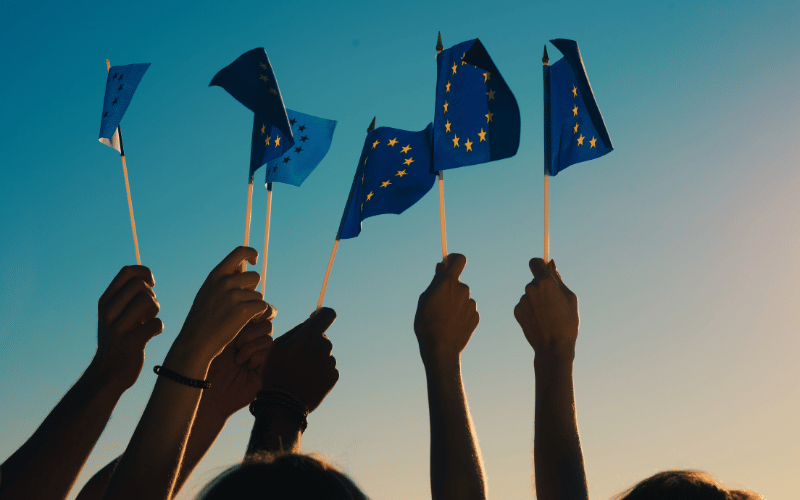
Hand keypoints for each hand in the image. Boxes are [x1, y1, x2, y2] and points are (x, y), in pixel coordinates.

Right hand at [91, 265, 162, 390]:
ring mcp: (119, 327)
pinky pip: (157, 324)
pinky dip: (158, 329)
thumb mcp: (115, 315)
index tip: (151, 285)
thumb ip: (127, 297)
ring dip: (155, 311)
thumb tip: (147, 278)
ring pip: (149, 300)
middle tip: (147, 312)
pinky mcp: (132, 342)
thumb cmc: (117, 339)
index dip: (145, 273)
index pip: (127, 271)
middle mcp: (109, 312)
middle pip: (141, 285)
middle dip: (152, 296)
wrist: (106, 374)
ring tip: (148, 322)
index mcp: (105, 302)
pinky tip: (150, 336)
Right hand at [175, 247, 268, 363]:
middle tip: (242, 303)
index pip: (240, 251)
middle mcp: (225, 282)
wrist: (196, 342)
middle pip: (255, 276)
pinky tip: (243, 321)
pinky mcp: (243, 310)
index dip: (252, 253)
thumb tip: (244, 268)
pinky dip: (257, 315)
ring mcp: (234, 296)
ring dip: (252, 305)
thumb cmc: (202, 319)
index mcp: (216, 275)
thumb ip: (223, 280)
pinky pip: (262, 306)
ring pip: (258, 295)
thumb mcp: (207, 293)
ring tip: (236, 316)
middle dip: (252, 289)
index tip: (254, 261)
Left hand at [200, 309, 275, 419]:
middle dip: (250, 332)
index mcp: (244, 329)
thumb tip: (246, 299)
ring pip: (268, 338)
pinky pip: (269, 352)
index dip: (254, 314)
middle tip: (236, 344)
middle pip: (266, 323)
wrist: (209, 390)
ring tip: (238, 358)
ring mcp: (262, 354)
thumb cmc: (210, 364)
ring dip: (251, 346)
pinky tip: (245, 365)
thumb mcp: (221, 336)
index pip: (258, 313)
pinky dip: (256, 357)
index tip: (242, 321)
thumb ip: (233, 319)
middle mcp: (254, 340)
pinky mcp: (266, 366)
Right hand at [260, 308, 338, 412]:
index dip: (321, 314)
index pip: (328, 314)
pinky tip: (306, 381)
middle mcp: (324, 346)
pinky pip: (327, 368)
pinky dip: (319, 372)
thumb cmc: (276, 372)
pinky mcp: (334, 376)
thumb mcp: (276, 345)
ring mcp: (331, 362)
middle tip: (295, 358)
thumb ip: (296, 330)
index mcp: (310, 335)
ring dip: (315, 359)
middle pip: (323, 337)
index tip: (315, 318)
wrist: (283, 404)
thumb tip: (310, 322)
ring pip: (324, 354)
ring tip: (299, 373)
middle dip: (312, 342)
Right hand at [414, 253, 478, 363]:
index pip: (459, 259)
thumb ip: (435, 281)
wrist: (441, 350)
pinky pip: (468, 309)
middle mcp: (463, 290)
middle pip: (459, 282)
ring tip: (444, 318)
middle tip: (439, 302)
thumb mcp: (425, 299)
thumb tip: (441, 266)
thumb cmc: (427, 324)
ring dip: (456, 303)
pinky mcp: (476, 316)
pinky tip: (452, 325)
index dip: (454, 259)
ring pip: (463, 297)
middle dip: (450, 288)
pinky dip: (461, 314)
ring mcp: (471, 304)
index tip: (448, 263)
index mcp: (449, 283)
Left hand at [513, 259, 578, 359]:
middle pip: (534, 279)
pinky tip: (540, 320)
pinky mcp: (516, 311)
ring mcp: (522, 300)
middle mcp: (530, 288)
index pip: (535, 262)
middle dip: (542, 285)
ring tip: (548, 314)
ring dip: (537, 299)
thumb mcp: (570, 298)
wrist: (553, 347)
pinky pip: (525, 304)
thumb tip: (550, 264)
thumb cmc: (567, 322)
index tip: (544, 269)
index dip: (540, 264)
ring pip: (530, 293)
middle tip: (554, 301)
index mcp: (545, 282)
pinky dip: (531, 308)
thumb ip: (558, 279)